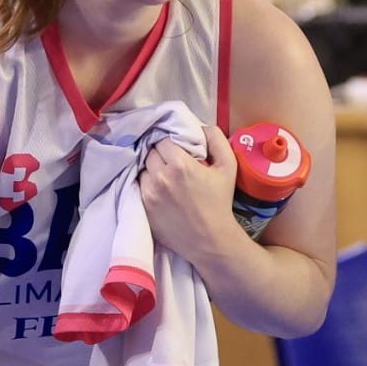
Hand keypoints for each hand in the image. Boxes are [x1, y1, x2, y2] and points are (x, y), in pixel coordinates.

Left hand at [140, 125, 240, 257]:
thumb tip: (200, 127)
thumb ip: (216, 140)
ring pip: (142, 169)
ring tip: (164, 177)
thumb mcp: (228, 167)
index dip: (171, 144)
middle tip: (171, 162)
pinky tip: (159, 190)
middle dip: (160, 154)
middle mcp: (160, 176)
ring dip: (151, 169)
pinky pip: (138, 187)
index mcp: (180, 164)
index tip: (178, 150)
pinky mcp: (142, 207)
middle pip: (150, 153)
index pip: (163, 141)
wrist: (208, 239)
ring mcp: (148, 193)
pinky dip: (146, 185)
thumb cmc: (220, 201)